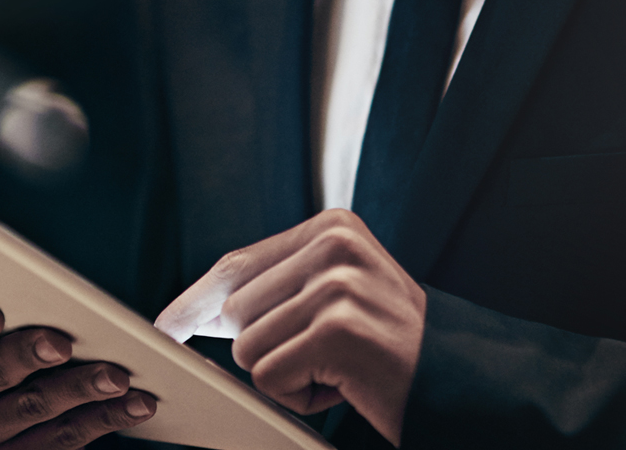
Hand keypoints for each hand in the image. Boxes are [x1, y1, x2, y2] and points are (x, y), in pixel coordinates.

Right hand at [0, 301, 157, 449]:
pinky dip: (104, 417)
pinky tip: (134, 403)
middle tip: (62, 343)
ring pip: (32, 409)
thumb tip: (51, 293)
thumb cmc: (4, 344)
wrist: (9, 414)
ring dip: (81, 389)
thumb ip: (2, 313)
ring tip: (118, 374)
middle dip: (28, 356)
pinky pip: (61, 441)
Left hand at [153, 209, 425, 445]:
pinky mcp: (337, 330)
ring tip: (340, 370)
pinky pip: (270, 378)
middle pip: (235, 310)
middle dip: (263, 349)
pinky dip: (300, 398)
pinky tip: (346, 387)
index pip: (237, 265)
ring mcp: (337, 285)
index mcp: (331, 227)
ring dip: (286, 376)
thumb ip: (279, 288)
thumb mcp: (339, 297)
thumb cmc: (390, 351)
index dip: (195, 303)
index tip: (164, 327)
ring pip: (247, 348)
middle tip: (324, 360)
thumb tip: (195, 313)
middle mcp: (334, 245)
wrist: (462, 388)